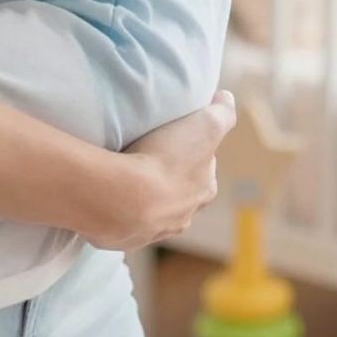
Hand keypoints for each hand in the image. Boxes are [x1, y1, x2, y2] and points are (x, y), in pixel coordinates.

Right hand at [80, 91, 235, 249]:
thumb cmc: (167, 159)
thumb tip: (226, 98)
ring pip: (154, 213)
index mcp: (204, 190)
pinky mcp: (124, 238)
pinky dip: (119, 211)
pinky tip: (110, 197)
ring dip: (144, 199)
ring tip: (126, 179)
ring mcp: (153, 231)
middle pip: (181, 195)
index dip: (193, 154)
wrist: (124, 199)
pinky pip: (124, 223)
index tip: (177, 141)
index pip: (205, 171)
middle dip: (170, 181)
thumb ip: (222, 111)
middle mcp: (183, 216)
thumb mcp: (206, 124)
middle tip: (149, 159)